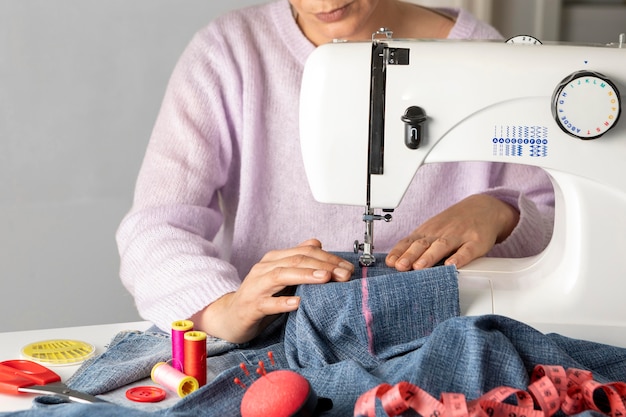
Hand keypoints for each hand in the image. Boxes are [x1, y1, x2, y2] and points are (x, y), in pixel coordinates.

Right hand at [191, 239, 353, 342]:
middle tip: (344, 274)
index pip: (305, 252)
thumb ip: (297, 260)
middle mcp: (265, 269)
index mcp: (274, 259)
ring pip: (282, 275)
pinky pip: (267, 303)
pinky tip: (297, 303)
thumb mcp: (281, 276)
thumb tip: (317, 243)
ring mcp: (256, 287)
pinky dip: (282, 302)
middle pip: (296, 260)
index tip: (348, 268)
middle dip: (323, 265)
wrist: (230, 316)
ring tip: (325, 278)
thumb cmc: (260, 297)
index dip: (328, 258)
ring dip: (305, 276)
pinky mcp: (251, 306)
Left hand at [385, 194, 518, 270]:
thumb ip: (417, 245)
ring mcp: (458, 236)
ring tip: (419, 267)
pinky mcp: (476, 242)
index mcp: (428, 231)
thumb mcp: (433, 229)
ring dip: (429, 257)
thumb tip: (395, 261)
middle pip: (422, 244)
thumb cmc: (454, 223)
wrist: (484, 208)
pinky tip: (452, 265)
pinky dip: (459, 258)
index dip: (399, 252)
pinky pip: (467, 250)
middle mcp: (441, 233)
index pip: (410, 241)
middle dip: (410, 255)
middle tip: (400, 266)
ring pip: (442, 246)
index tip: (390, 262)